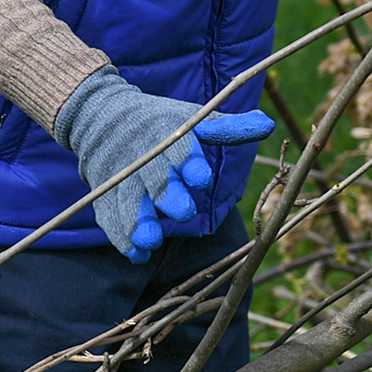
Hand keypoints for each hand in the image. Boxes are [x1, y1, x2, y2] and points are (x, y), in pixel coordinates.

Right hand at [53, 66, 275, 261]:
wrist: (104, 117)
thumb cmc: (162, 123)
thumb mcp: (194, 120)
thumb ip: (229, 129)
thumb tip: (268, 124)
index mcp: (169, 133)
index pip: (180, 147)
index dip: (191, 161)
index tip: (203, 177)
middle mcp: (144, 155)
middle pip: (155, 177)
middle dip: (168, 194)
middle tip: (184, 213)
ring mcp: (121, 175)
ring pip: (128, 200)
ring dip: (138, 222)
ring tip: (151, 242)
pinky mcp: (105, 194)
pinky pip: (110, 216)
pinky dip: (121, 235)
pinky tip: (137, 254)